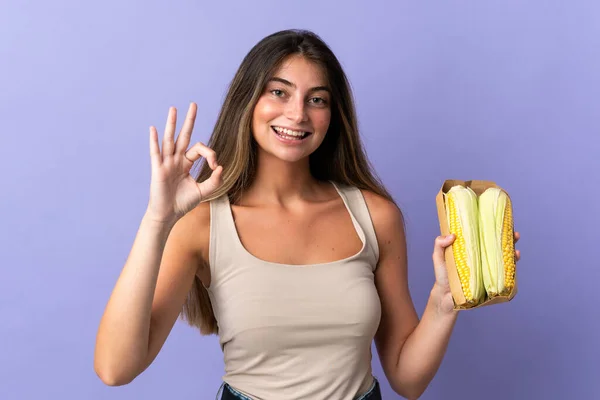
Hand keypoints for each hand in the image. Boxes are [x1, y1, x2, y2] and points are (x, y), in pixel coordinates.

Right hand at [146, 103, 222, 222]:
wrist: (168, 215)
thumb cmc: (183, 203)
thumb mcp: (203, 191)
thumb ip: (214, 180)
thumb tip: (221, 167)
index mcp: (186, 163)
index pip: (199, 149)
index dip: (210, 155)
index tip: (216, 167)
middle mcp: (176, 160)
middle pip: (184, 136)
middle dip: (189, 120)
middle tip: (194, 104)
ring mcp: (166, 163)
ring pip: (170, 140)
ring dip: (172, 124)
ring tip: (174, 109)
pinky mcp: (158, 169)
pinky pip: (155, 153)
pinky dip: (154, 141)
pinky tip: (153, 129)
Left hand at [431, 231, 520, 313]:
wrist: (446, 296)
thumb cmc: (443, 274)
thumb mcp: (438, 257)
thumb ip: (440, 244)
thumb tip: (453, 236)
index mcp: (471, 248)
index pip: (484, 235)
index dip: (494, 228)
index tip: (502, 222)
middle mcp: (481, 256)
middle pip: (498, 245)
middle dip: (509, 239)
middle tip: (515, 235)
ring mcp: (487, 268)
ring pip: (504, 257)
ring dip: (513, 252)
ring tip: (516, 251)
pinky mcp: (491, 280)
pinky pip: (504, 273)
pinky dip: (511, 268)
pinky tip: (514, 263)